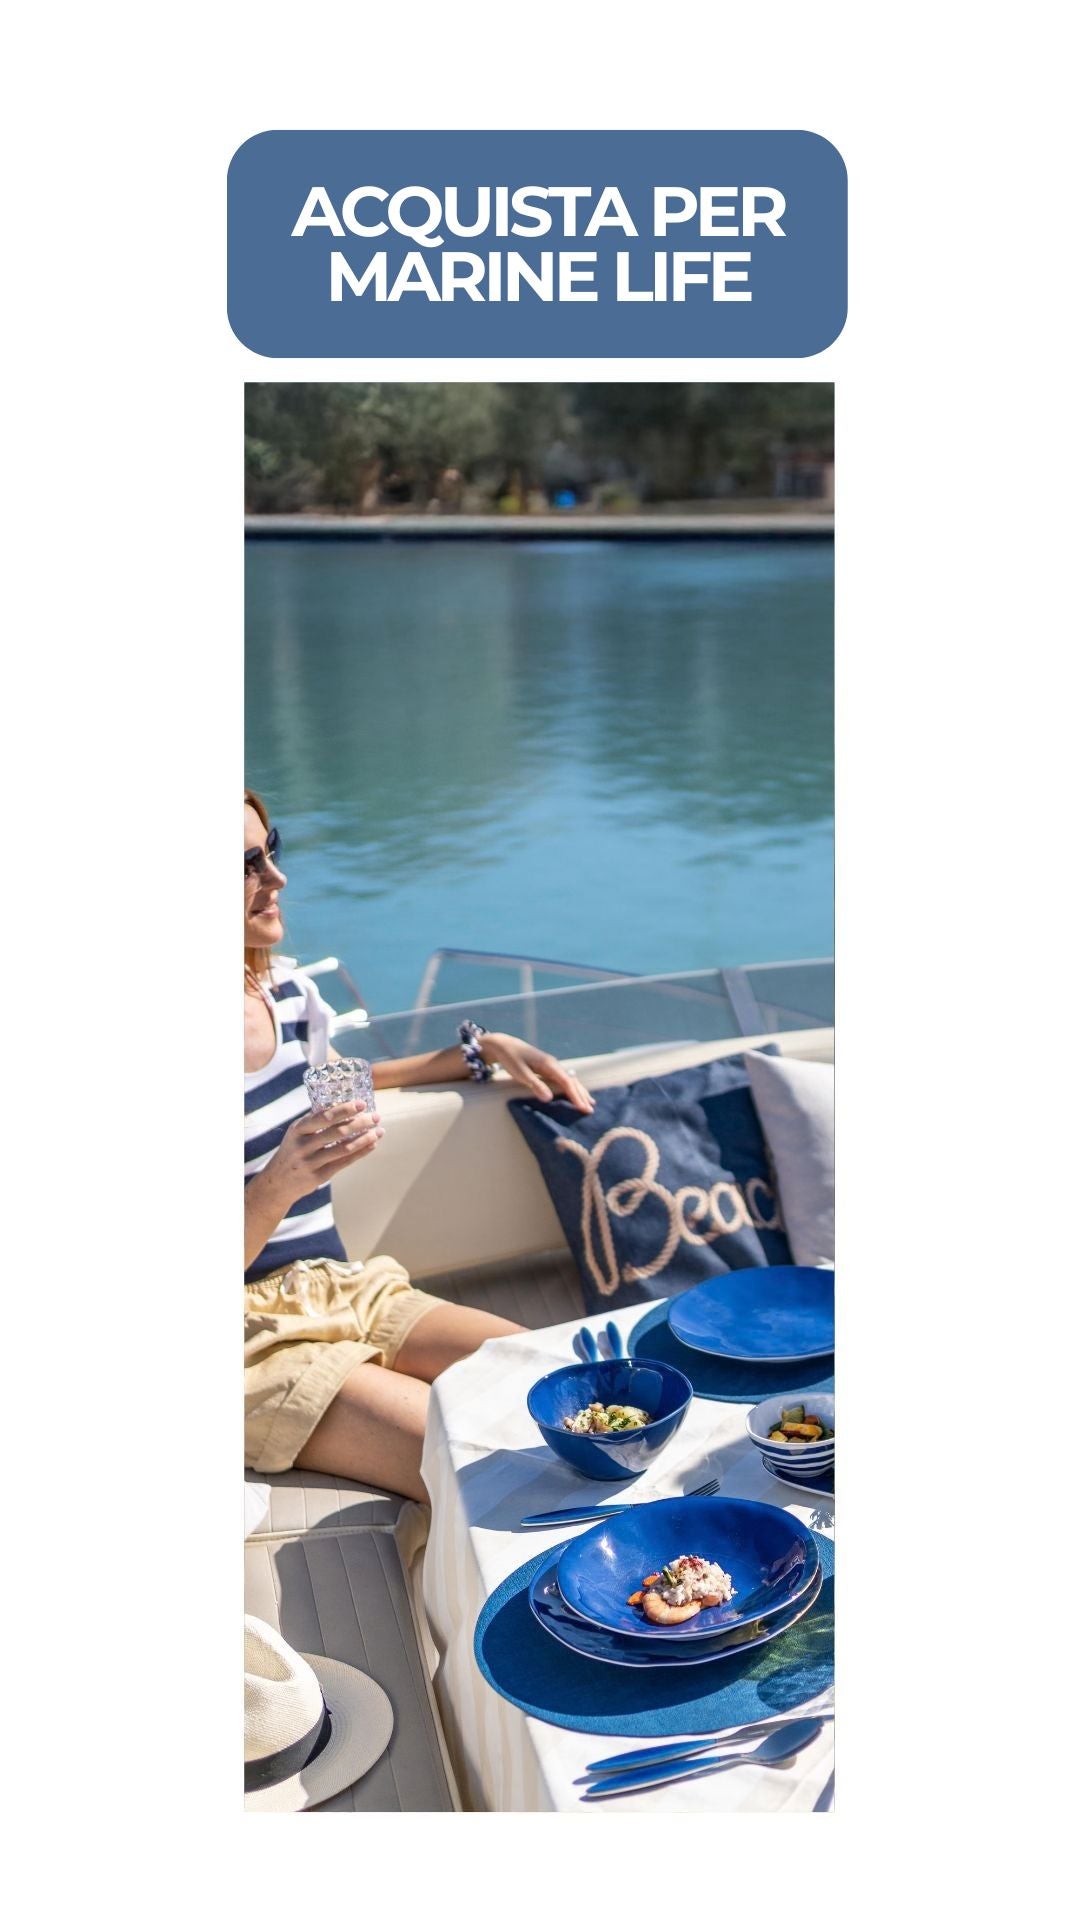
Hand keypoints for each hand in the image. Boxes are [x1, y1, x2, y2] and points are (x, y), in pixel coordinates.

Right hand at [262, 1101, 383, 1201]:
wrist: (277, 1183)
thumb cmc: (292, 1151)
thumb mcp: (296, 1134)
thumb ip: (314, 1121)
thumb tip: (343, 1104)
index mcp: (298, 1130)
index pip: (324, 1117)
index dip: (345, 1109)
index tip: (362, 1103)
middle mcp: (303, 1146)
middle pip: (337, 1132)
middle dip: (360, 1123)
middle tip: (376, 1116)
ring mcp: (311, 1162)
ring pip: (344, 1148)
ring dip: (365, 1138)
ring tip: (379, 1131)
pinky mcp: (319, 1176)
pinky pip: (344, 1163)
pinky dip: (360, 1152)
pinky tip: (372, 1145)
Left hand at [480, 1033, 594, 1112]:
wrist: (504, 1045)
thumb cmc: (511, 1059)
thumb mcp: (520, 1073)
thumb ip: (535, 1085)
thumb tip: (549, 1099)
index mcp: (549, 1064)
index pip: (567, 1082)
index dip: (575, 1096)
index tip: (583, 1108)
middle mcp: (554, 1064)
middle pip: (572, 1081)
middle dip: (581, 1095)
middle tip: (590, 1110)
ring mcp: (551, 1065)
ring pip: (569, 1079)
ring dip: (579, 1091)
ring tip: (590, 1103)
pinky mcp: (547, 1068)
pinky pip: (563, 1079)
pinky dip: (572, 1087)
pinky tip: (575, 1093)